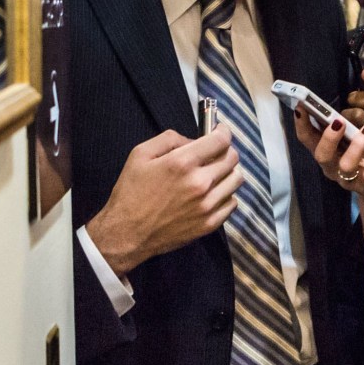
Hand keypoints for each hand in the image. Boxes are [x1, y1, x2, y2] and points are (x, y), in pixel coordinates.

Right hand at [86, 125, 242, 276]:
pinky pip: (232, 203)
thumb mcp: (140, 154)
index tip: (220, 131)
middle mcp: (199, 183)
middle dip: (225, 149)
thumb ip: (169, 139)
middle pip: (232, 158)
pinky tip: (212, 193)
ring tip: (215, 172)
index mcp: (182, 163)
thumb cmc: (131, 192)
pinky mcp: (209, 224)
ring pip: (236, 179)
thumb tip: (192, 140)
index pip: (220, 140)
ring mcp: (207, 206)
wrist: (127, 233)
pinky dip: (226, 194)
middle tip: (215, 151)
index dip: (223, 131)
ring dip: (228, 171)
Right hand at [294, 108, 363, 200]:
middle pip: (322, 156)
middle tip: (339, 121)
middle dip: (328, 138)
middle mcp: (332, 168)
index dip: (301, 124)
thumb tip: (329, 108)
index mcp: (324, 153)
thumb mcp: (347, 143)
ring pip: (346, 165)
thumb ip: (338, 130)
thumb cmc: (360, 158)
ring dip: (357, 145)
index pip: (306, 140)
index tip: (301, 106)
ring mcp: (349, 179)